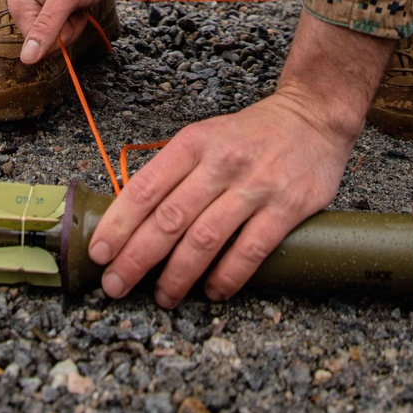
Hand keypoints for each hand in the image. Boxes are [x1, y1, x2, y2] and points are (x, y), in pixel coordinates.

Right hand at [8, 0, 127, 62]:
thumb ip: (46, 27)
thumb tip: (26, 58)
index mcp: (18, 5)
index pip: (37, 46)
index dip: (61, 34)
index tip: (69, 9)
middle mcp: (23, 9)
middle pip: (46, 45)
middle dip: (68, 30)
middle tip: (74, 5)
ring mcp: (37, 11)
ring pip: (57, 41)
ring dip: (73, 25)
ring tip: (77, 2)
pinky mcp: (51, 12)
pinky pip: (63, 32)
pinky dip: (75, 22)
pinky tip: (77, 4)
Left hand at [87, 12, 392, 305]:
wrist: (313, 115)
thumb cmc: (250, 135)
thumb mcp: (206, 137)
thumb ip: (174, 173)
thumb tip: (132, 221)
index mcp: (194, 143)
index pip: (145, 188)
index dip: (118, 225)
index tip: (99, 254)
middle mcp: (221, 162)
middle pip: (169, 219)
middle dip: (136, 259)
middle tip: (116, 286)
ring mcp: (256, 184)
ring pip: (204, 239)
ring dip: (177, 276)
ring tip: (163, 297)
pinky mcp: (288, 206)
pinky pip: (250, 250)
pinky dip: (226, 277)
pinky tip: (212, 292)